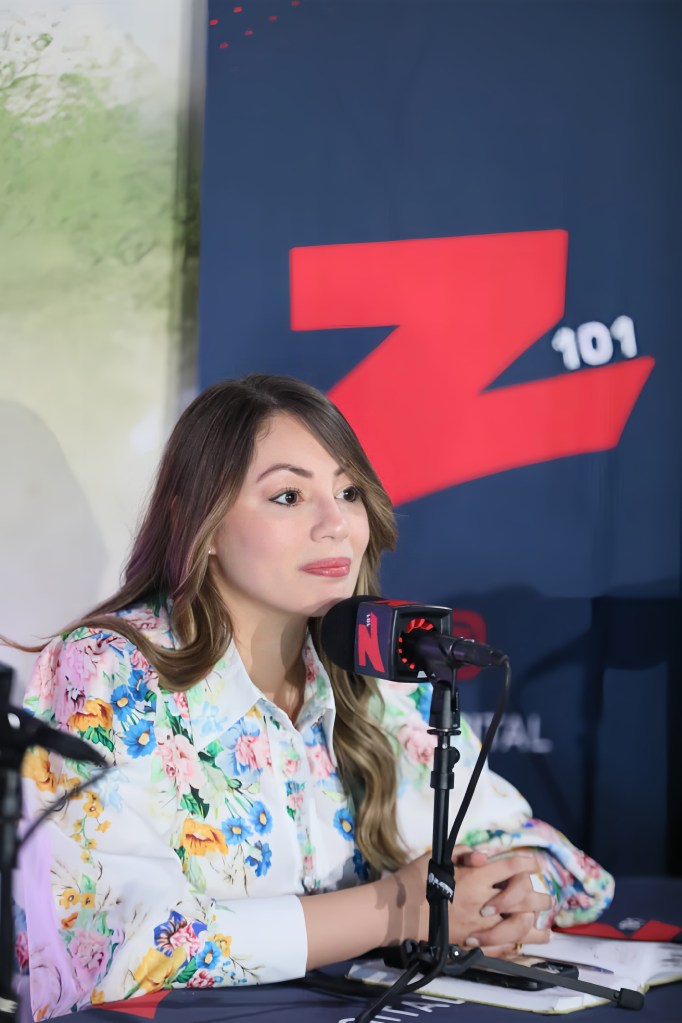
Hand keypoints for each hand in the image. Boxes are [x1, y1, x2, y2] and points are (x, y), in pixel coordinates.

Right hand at [387, 848, 552, 955]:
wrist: (400, 911)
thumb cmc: (417, 880)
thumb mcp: (440, 857)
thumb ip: (465, 854)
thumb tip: (484, 857)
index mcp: (475, 877)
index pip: (512, 867)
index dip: (528, 864)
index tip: (535, 864)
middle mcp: (482, 901)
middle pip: (523, 898)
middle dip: (540, 897)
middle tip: (548, 898)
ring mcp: (480, 924)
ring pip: (519, 928)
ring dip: (535, 928)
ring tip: (545, 930)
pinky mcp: (472, 941)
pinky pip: (502, 948)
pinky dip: (516, 947)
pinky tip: (523, 945)